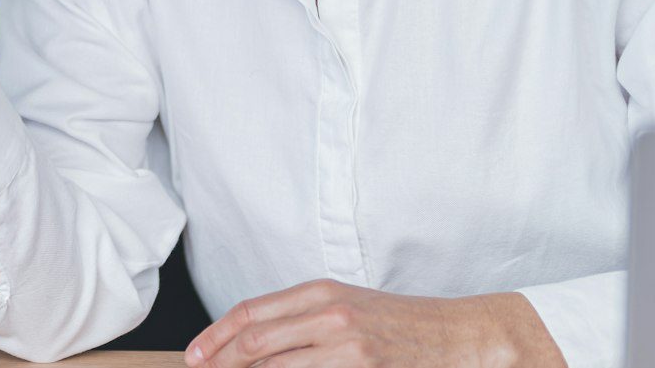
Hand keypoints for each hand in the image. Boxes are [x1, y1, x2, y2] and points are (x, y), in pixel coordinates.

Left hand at [187, 280, 566, 367]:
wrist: (460, 335)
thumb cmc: (400, 323)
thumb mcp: (347, 307)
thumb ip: (301, 320)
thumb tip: (251, 346)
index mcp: (320, 292)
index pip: (251, 313)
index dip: (215, 337)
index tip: (194, 356)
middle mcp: (330, 314)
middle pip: (255, 343)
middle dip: (222, 364)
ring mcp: (348, 347)